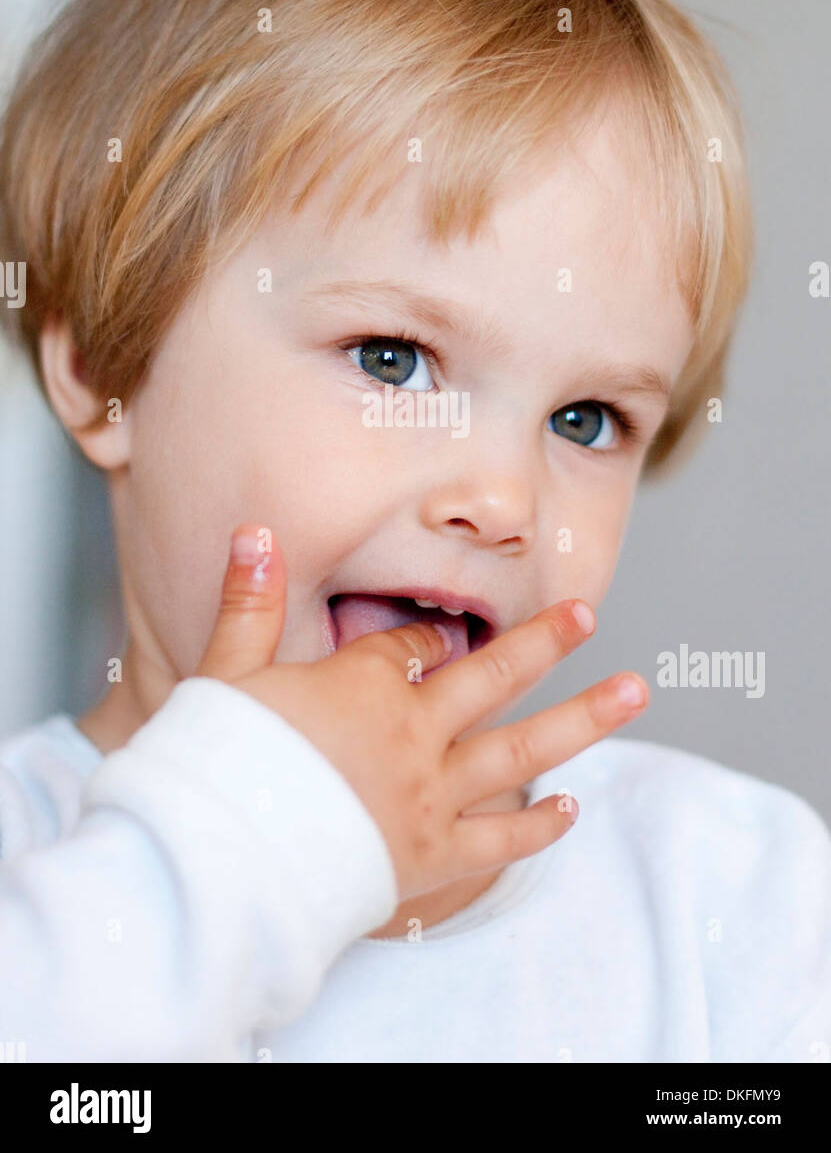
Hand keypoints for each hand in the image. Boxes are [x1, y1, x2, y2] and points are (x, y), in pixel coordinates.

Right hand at [195, 524, 648, 901]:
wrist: (220, 867)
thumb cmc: (217, 766)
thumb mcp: (225, 674)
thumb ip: (249, 603)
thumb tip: (255, 531)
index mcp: (365, 685)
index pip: (409, 651)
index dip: (421, 642)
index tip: (432, 640)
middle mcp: (413, 734)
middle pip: (491, 676)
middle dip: (543, 641)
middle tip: (587, 613)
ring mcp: (430, 797)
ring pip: (521, 750)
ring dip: (584, 718)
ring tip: (636, 690)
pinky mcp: (432, 858)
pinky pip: (500, 842)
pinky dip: (538, 828)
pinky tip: (572, 809)